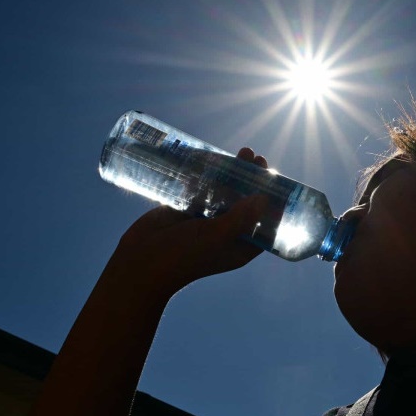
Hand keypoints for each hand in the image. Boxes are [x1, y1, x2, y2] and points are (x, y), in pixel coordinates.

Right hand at [107, 148, 268, 299]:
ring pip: (226, 193)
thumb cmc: (181, 256)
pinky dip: (210, 174)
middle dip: (254, 181)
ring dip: (234, 173)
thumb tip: (265, 199)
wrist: (138, 262)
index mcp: (239, 246)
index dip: (274, 203)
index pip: (265, 223)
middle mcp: (226, 233)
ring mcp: (206, 220)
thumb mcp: (215, 237)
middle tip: (258, 159)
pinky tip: (215, 157)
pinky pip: (203, 189)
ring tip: (243, 152)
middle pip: (246, 202)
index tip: (277, 181)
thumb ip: (239, 219)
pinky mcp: (187, 210)